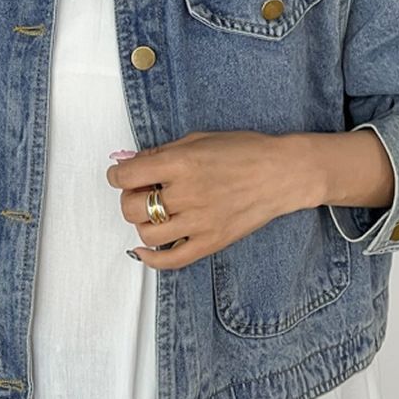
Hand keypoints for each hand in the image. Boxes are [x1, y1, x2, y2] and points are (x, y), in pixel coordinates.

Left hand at [105, 130, 321, 269]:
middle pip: (131, 207)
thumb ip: (162, 152)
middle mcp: (187, 194)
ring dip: (142, 221)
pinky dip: (150, 258)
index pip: (127, 176)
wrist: (282, 173)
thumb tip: (129, 162)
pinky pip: (171, 259)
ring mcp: (199, 222)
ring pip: (146, 233)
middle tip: (139, 191)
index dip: (116, 175)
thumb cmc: (244, 150)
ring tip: (154, 211)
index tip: (120, 175)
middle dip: (128, 198)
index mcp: (182, 163)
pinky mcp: (211, 242)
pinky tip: (143, 248)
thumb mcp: (199, 139)